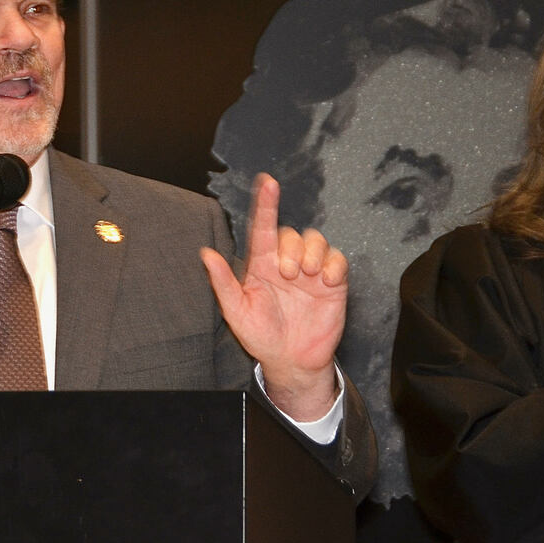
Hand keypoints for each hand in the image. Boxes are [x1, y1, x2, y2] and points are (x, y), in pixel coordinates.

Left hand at [200, 173, 347, 420]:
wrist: (292, 361)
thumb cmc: (261, 336)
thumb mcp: (237, 313)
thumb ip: (223, 283)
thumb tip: (206, 255)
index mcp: (261, 265)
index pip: (262, 227)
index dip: (265, 204)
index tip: (267, 182)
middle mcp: (286, 262)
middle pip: (291, 233)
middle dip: (292, 247)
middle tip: (289, 274)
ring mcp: (311, 271)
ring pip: (315, 239)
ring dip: (312, 252)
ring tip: (306, 275)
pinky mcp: (332, 282)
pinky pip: (338, 259)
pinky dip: (333, 265)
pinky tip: (326, 281)